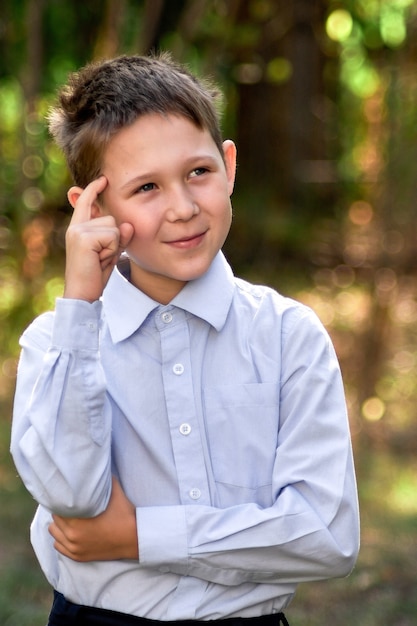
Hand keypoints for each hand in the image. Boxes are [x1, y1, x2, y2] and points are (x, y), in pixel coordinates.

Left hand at [48, 477, 138, 561]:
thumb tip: (96, 466)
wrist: (134, 538)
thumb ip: (101, 480)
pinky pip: (58, 546)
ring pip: (53, 532)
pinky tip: (70, 530)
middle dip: (61, 510)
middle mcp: (73, 535)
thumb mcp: (114, 491)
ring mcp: (74, 547)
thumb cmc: (124, 513)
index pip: (58, 506)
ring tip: (69, 517)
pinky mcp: (78, 556)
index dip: (62, 498)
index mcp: (78, 520)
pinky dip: (61, 538)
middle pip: (55, 518)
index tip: (67, 494)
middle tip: (69, 503)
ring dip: (59, 524)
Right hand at [64, 176, 133, 301]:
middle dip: (115, 239)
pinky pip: (113, 236)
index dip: (93, 190)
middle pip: (111, 218)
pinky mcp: (84, 238)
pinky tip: (100, 260)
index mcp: (78, 228)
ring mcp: (78, 231)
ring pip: (114, 227)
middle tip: (102, 257)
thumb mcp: (110, 253)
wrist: (82, 294)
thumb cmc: (95, 275)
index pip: (86, 202)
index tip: (103, 179)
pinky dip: (112, 250)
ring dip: (114, 246)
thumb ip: (119, 237)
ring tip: (100, 259)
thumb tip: (129, 225)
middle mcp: (76, 227)